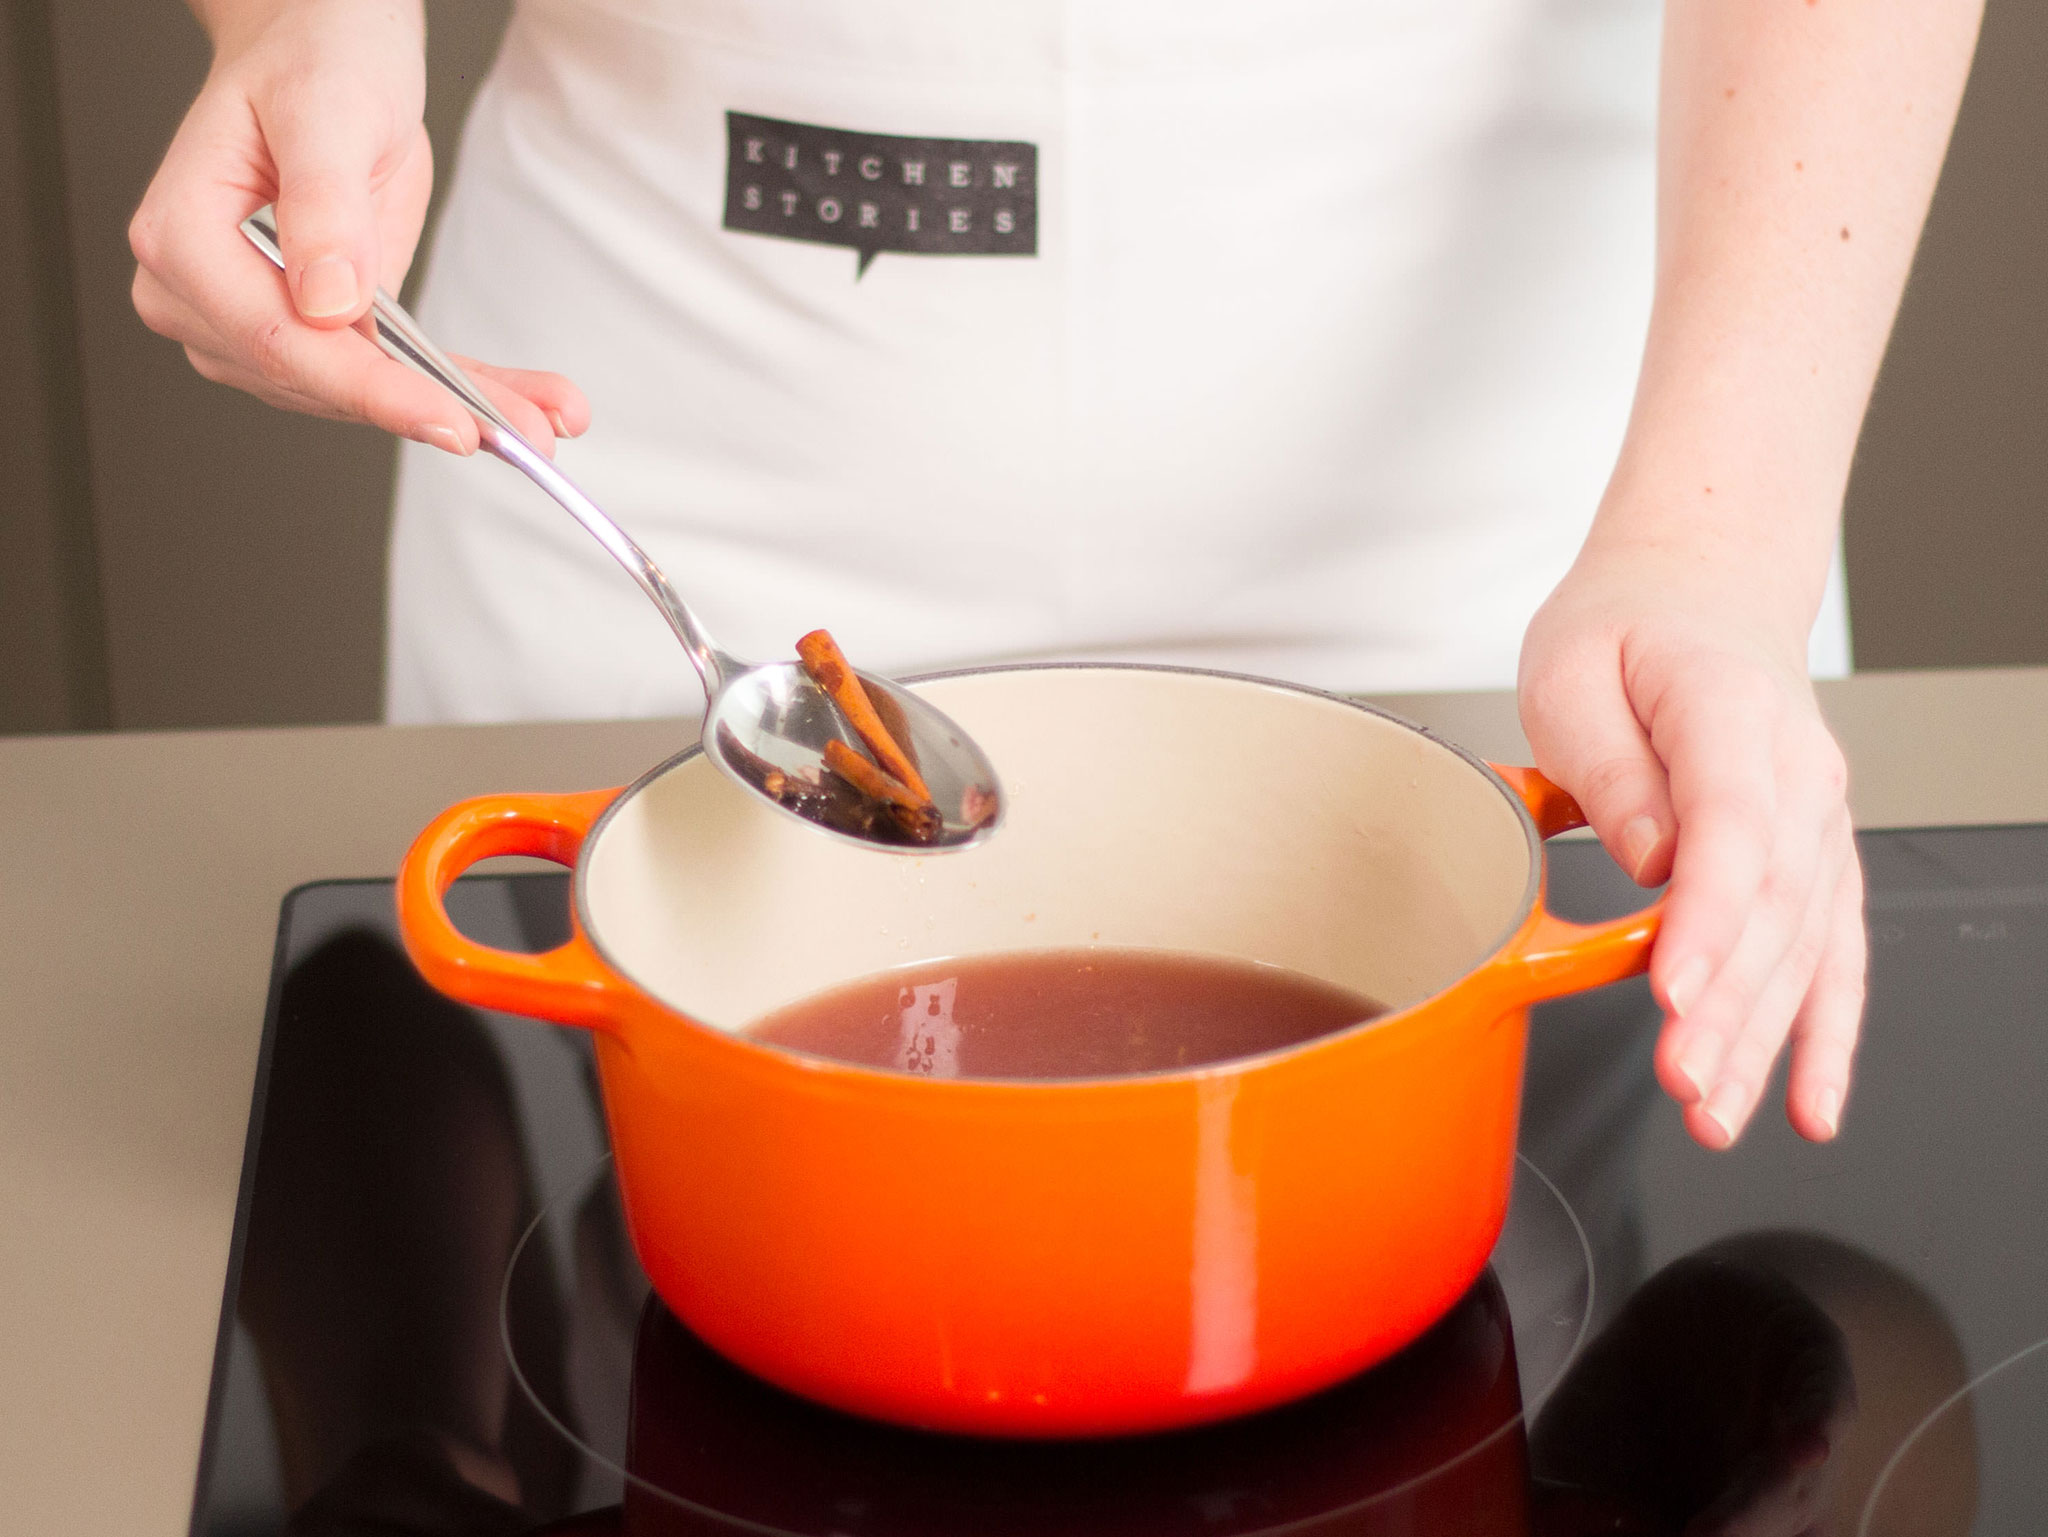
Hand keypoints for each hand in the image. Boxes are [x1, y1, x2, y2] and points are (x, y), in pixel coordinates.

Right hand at [129, 0, 586, 452]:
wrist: (325, 51)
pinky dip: (461, 392)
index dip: (371, 389)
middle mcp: (204, 296)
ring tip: (548, 417)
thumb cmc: (315, 61)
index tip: (450, 420)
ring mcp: (256, 322)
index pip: (280, 340)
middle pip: (325, 381)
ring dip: (463, 407)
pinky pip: (388, 373)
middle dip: (432, 409)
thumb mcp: (328, 112)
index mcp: (185, 238)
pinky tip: (524, 409)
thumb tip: (328, 302)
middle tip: (531, 434)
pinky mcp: (316, 330)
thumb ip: (324, 204)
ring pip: (365, 391)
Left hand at [1518, 541, 1863, 1148]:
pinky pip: (1834, 955)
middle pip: (1771, 906)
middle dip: (1728, 1007)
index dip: (1705, 918)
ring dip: (1762, 1041)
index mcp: (1731, 710)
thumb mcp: (1572, 671)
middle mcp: (1796, 773)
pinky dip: (1824, 1035)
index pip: (1731, 827)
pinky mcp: (1815, 859)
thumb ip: (1607, 767)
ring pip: (1802, 946)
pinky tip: (1809, 1105)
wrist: (1698, 590)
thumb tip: (1646, 859)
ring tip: (1713, 1115)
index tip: (1671, 989)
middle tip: (1683, 1082)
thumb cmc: (1624, 628)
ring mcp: (1818, 821)